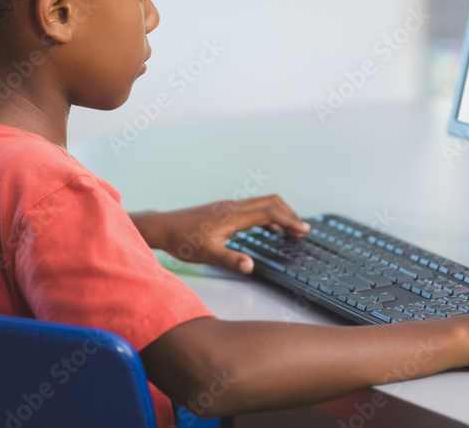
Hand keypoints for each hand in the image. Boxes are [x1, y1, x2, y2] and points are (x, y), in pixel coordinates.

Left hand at [142, 195, 309, 273]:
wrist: (164, 227)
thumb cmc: (183, 241)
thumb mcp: (207, 255)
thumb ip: (230, 260)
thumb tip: (250, 266)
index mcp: (233, 216)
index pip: (269, 212)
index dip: (289, 220)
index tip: (304, 229)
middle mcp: (234, 207)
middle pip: (271, 202)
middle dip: (289, 214)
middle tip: (301, 231)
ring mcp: (230, 206)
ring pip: (263, 203)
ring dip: (279, 214)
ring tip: (290, 231)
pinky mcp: (225, 209)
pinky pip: (254, 207)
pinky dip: (268, 215)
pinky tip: (268, 229)